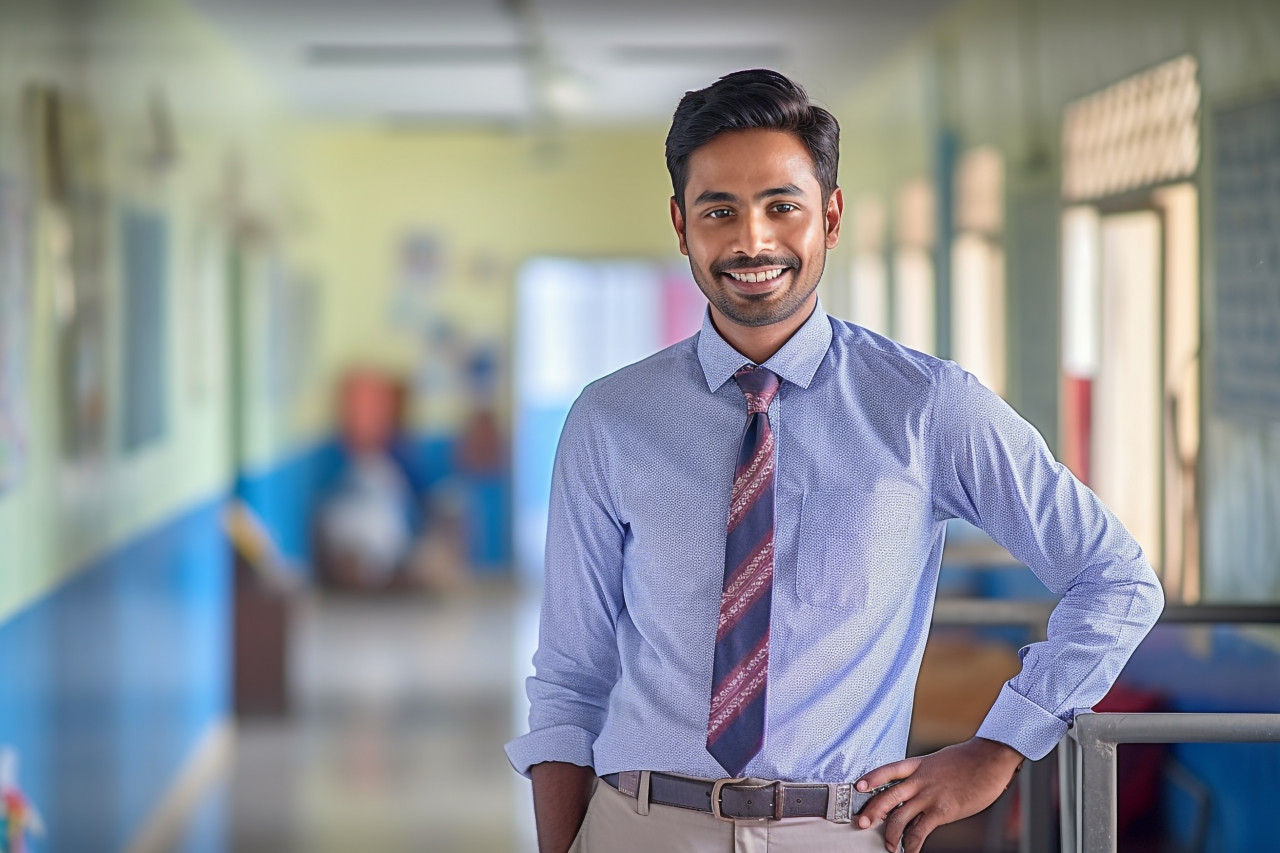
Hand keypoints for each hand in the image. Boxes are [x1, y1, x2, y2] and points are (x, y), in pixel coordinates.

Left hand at [854, 737, 1024, 852]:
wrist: (990, 759)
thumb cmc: (970, 760)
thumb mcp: (940, 760)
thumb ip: (926, 772)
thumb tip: (919, 783)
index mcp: (918, 765)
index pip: (887, 770)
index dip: (871, 779)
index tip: (858, 787)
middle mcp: (919, 780)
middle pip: (886, 796)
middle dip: (872, 812)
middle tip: (861, 822)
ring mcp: (929, 796)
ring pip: (899, 817)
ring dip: (890, 834)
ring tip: (888, 845)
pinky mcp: (942, 811)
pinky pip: (920, 831)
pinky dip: (912, 844)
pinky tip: (910, 851)